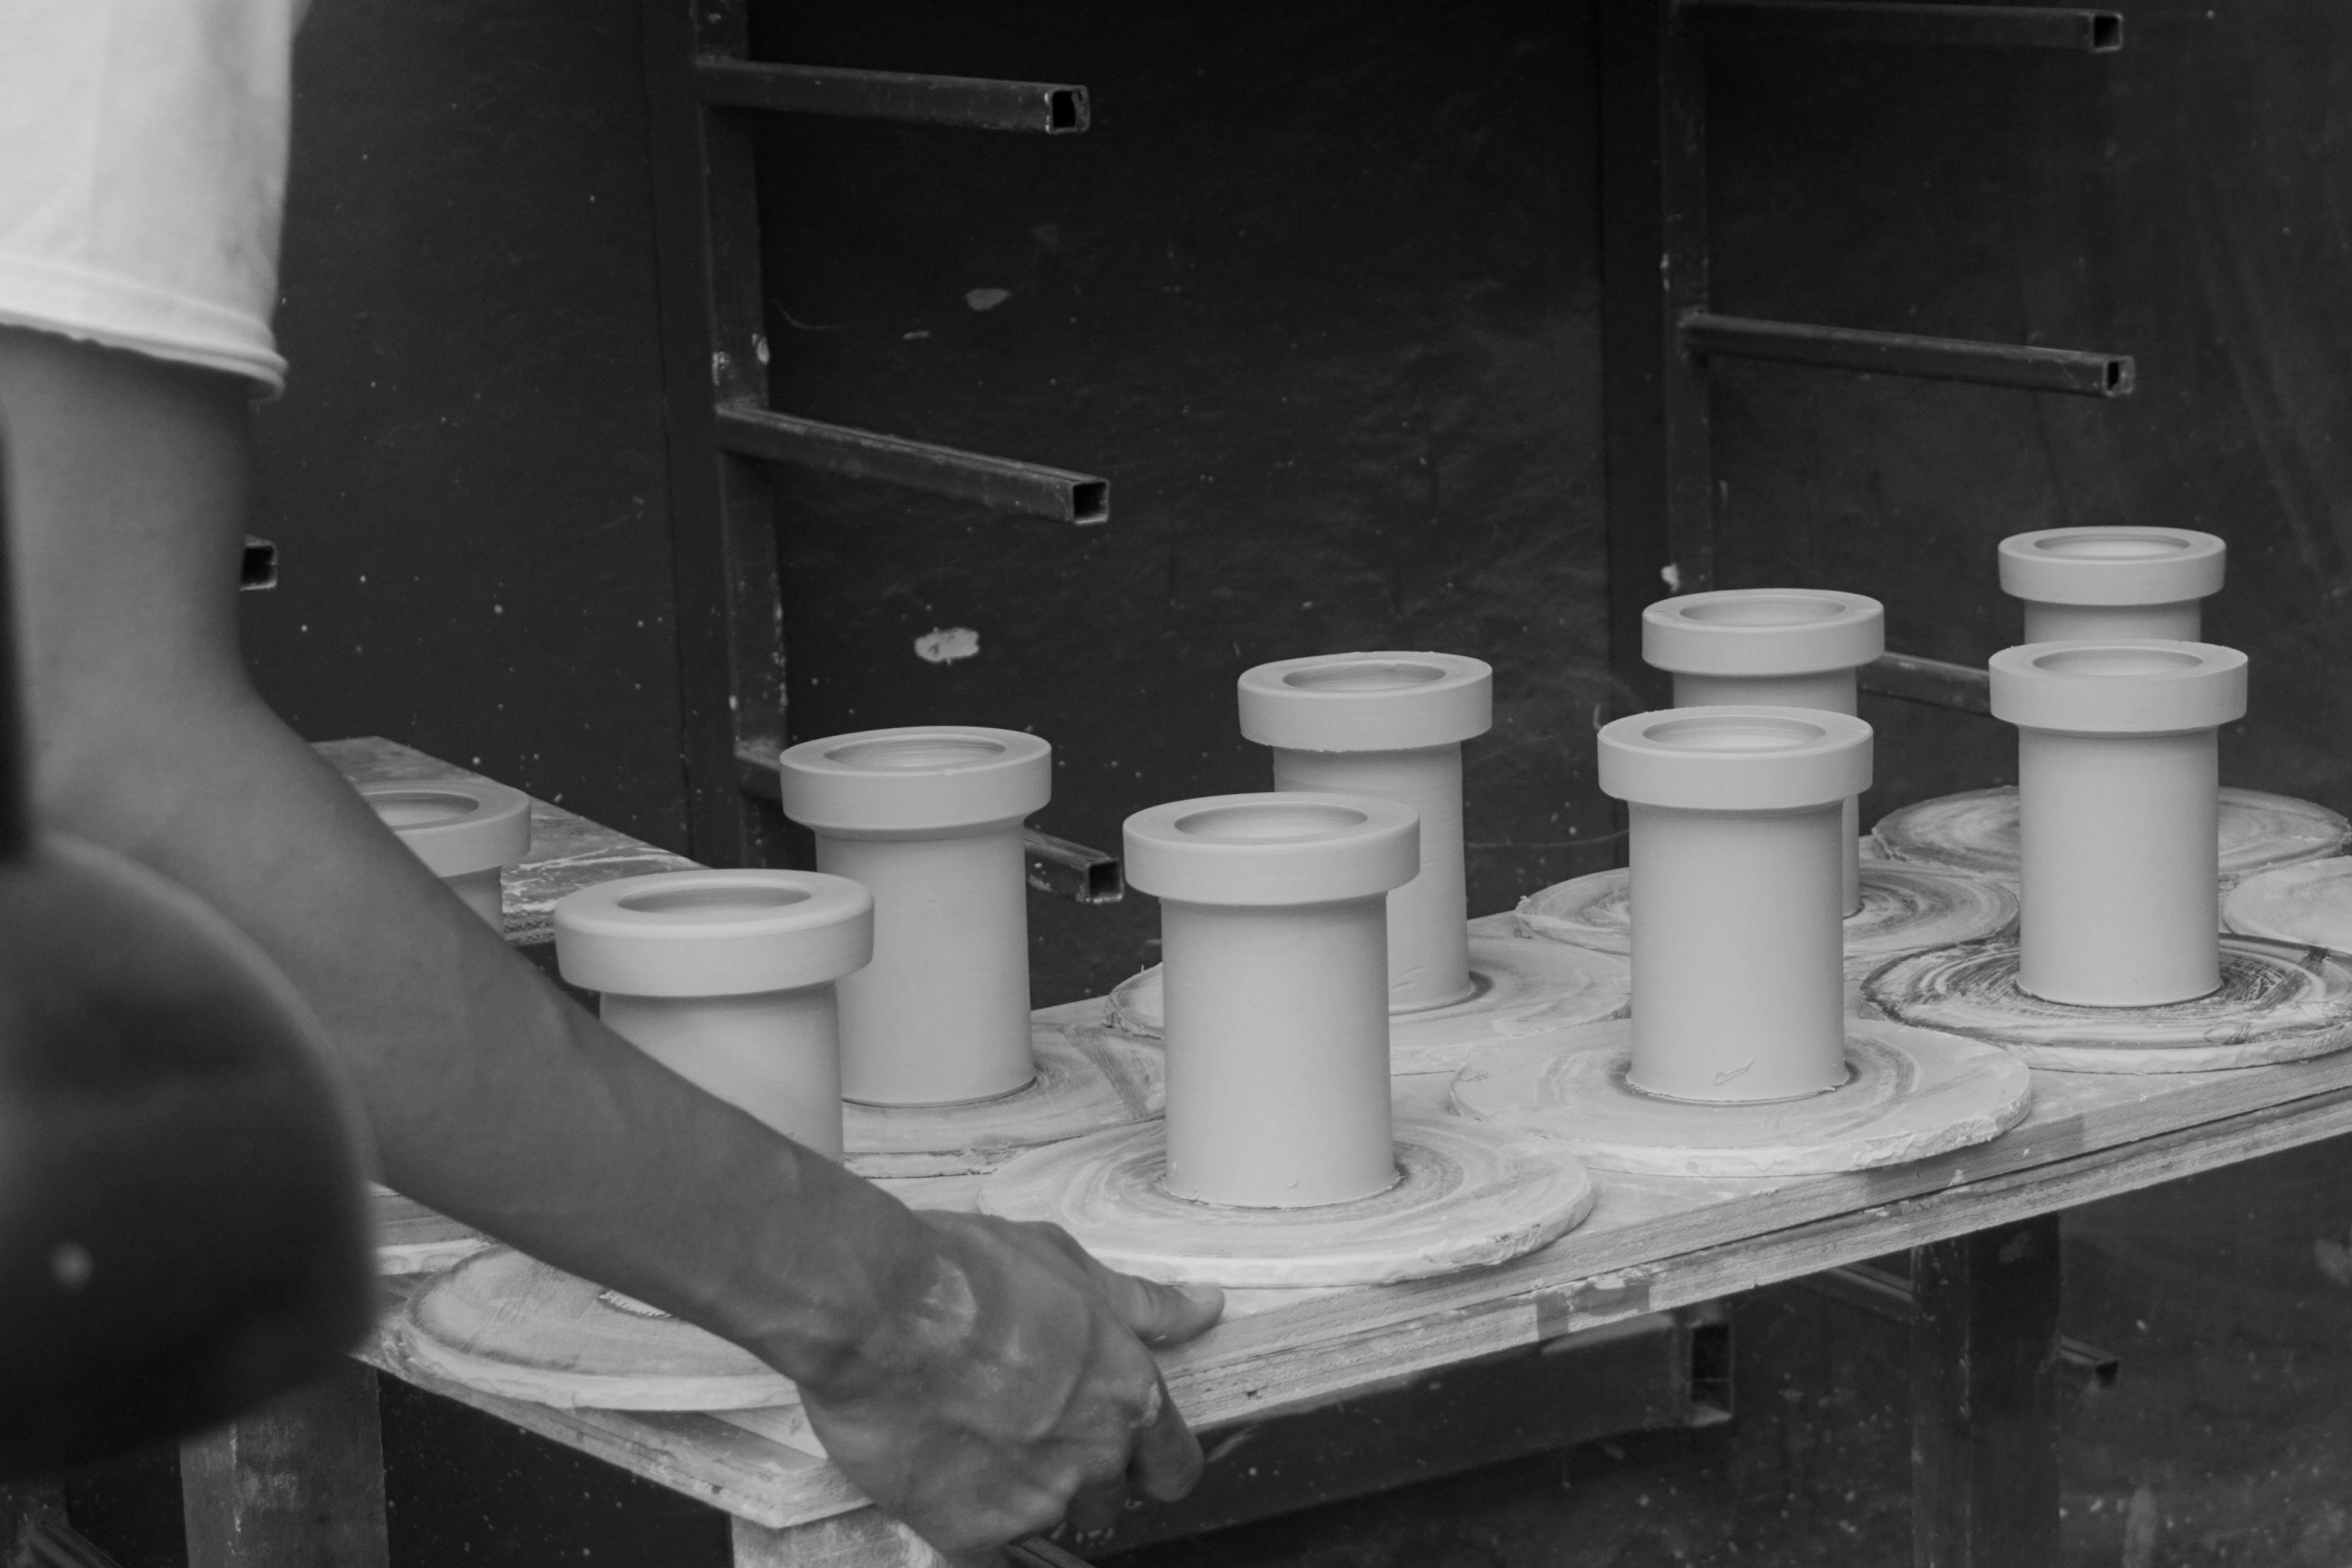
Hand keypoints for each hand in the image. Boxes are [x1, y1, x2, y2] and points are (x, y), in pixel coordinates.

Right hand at [794, 1210, 1223, 1565]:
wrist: (877, 1308)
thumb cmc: (972, 1272)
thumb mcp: (1069, 1266)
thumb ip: (1141, 1304)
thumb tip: (1205, 1307)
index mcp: (1129, 1394)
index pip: (1176, 1467)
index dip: (1152, 1461)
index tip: (1123, 1447)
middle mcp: (1094, 1457)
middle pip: (1108, 1498)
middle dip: (1077, 1470)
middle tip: (1023, 1421)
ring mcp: (1034, 1502)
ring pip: (1046, 1520)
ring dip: (1022, 1492)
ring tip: (974, 1435)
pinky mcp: (971, 1532)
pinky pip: (988, 1550)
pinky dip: (971, 1519)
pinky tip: (944, 1471)